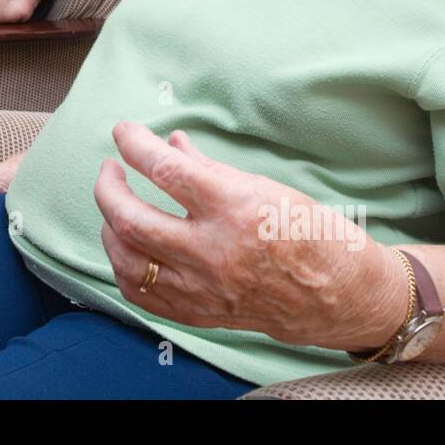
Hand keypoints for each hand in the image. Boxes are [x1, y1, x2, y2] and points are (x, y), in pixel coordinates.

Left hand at [93, 122, 393, 347]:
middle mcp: (213, 252)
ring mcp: (203, 289)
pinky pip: (140, 294)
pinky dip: (124, 266)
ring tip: (116, 206)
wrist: (338, 295)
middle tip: (111, 169)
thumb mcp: (263, 186)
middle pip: (131, 219)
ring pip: (126, 260)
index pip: (165, 169)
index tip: (123, 131)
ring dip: (109, 226)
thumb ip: (208, 167)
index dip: (134, 144)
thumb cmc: (307, 232)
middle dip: (107, 187)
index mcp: (235, 209)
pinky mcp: (199, 313)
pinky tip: (127, 246)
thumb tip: (169, 143)